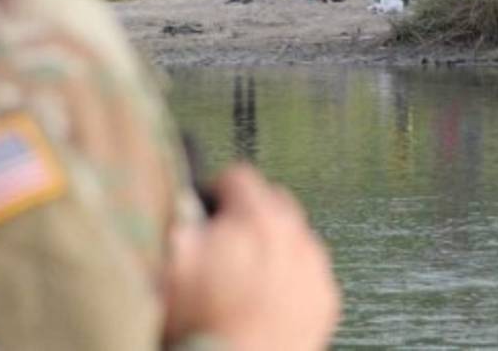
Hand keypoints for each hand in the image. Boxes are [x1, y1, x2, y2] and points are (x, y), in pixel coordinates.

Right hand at [164, 166, 340, 350]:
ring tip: (246, 275)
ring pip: (295, 236)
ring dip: (273, 245)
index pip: (238, 176)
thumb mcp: (172, 261)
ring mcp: (315, 269)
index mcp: (257, 217)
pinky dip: (291, 278)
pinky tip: (267, 298)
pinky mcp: (325, 300)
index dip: (215, 191)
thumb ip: (180, 217)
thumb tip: (185, 200)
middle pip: (273, 200)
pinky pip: (309, 272)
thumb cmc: (202, 321)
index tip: (206, 210)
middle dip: (248, 213)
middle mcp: (295, 235)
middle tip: (225, 241)